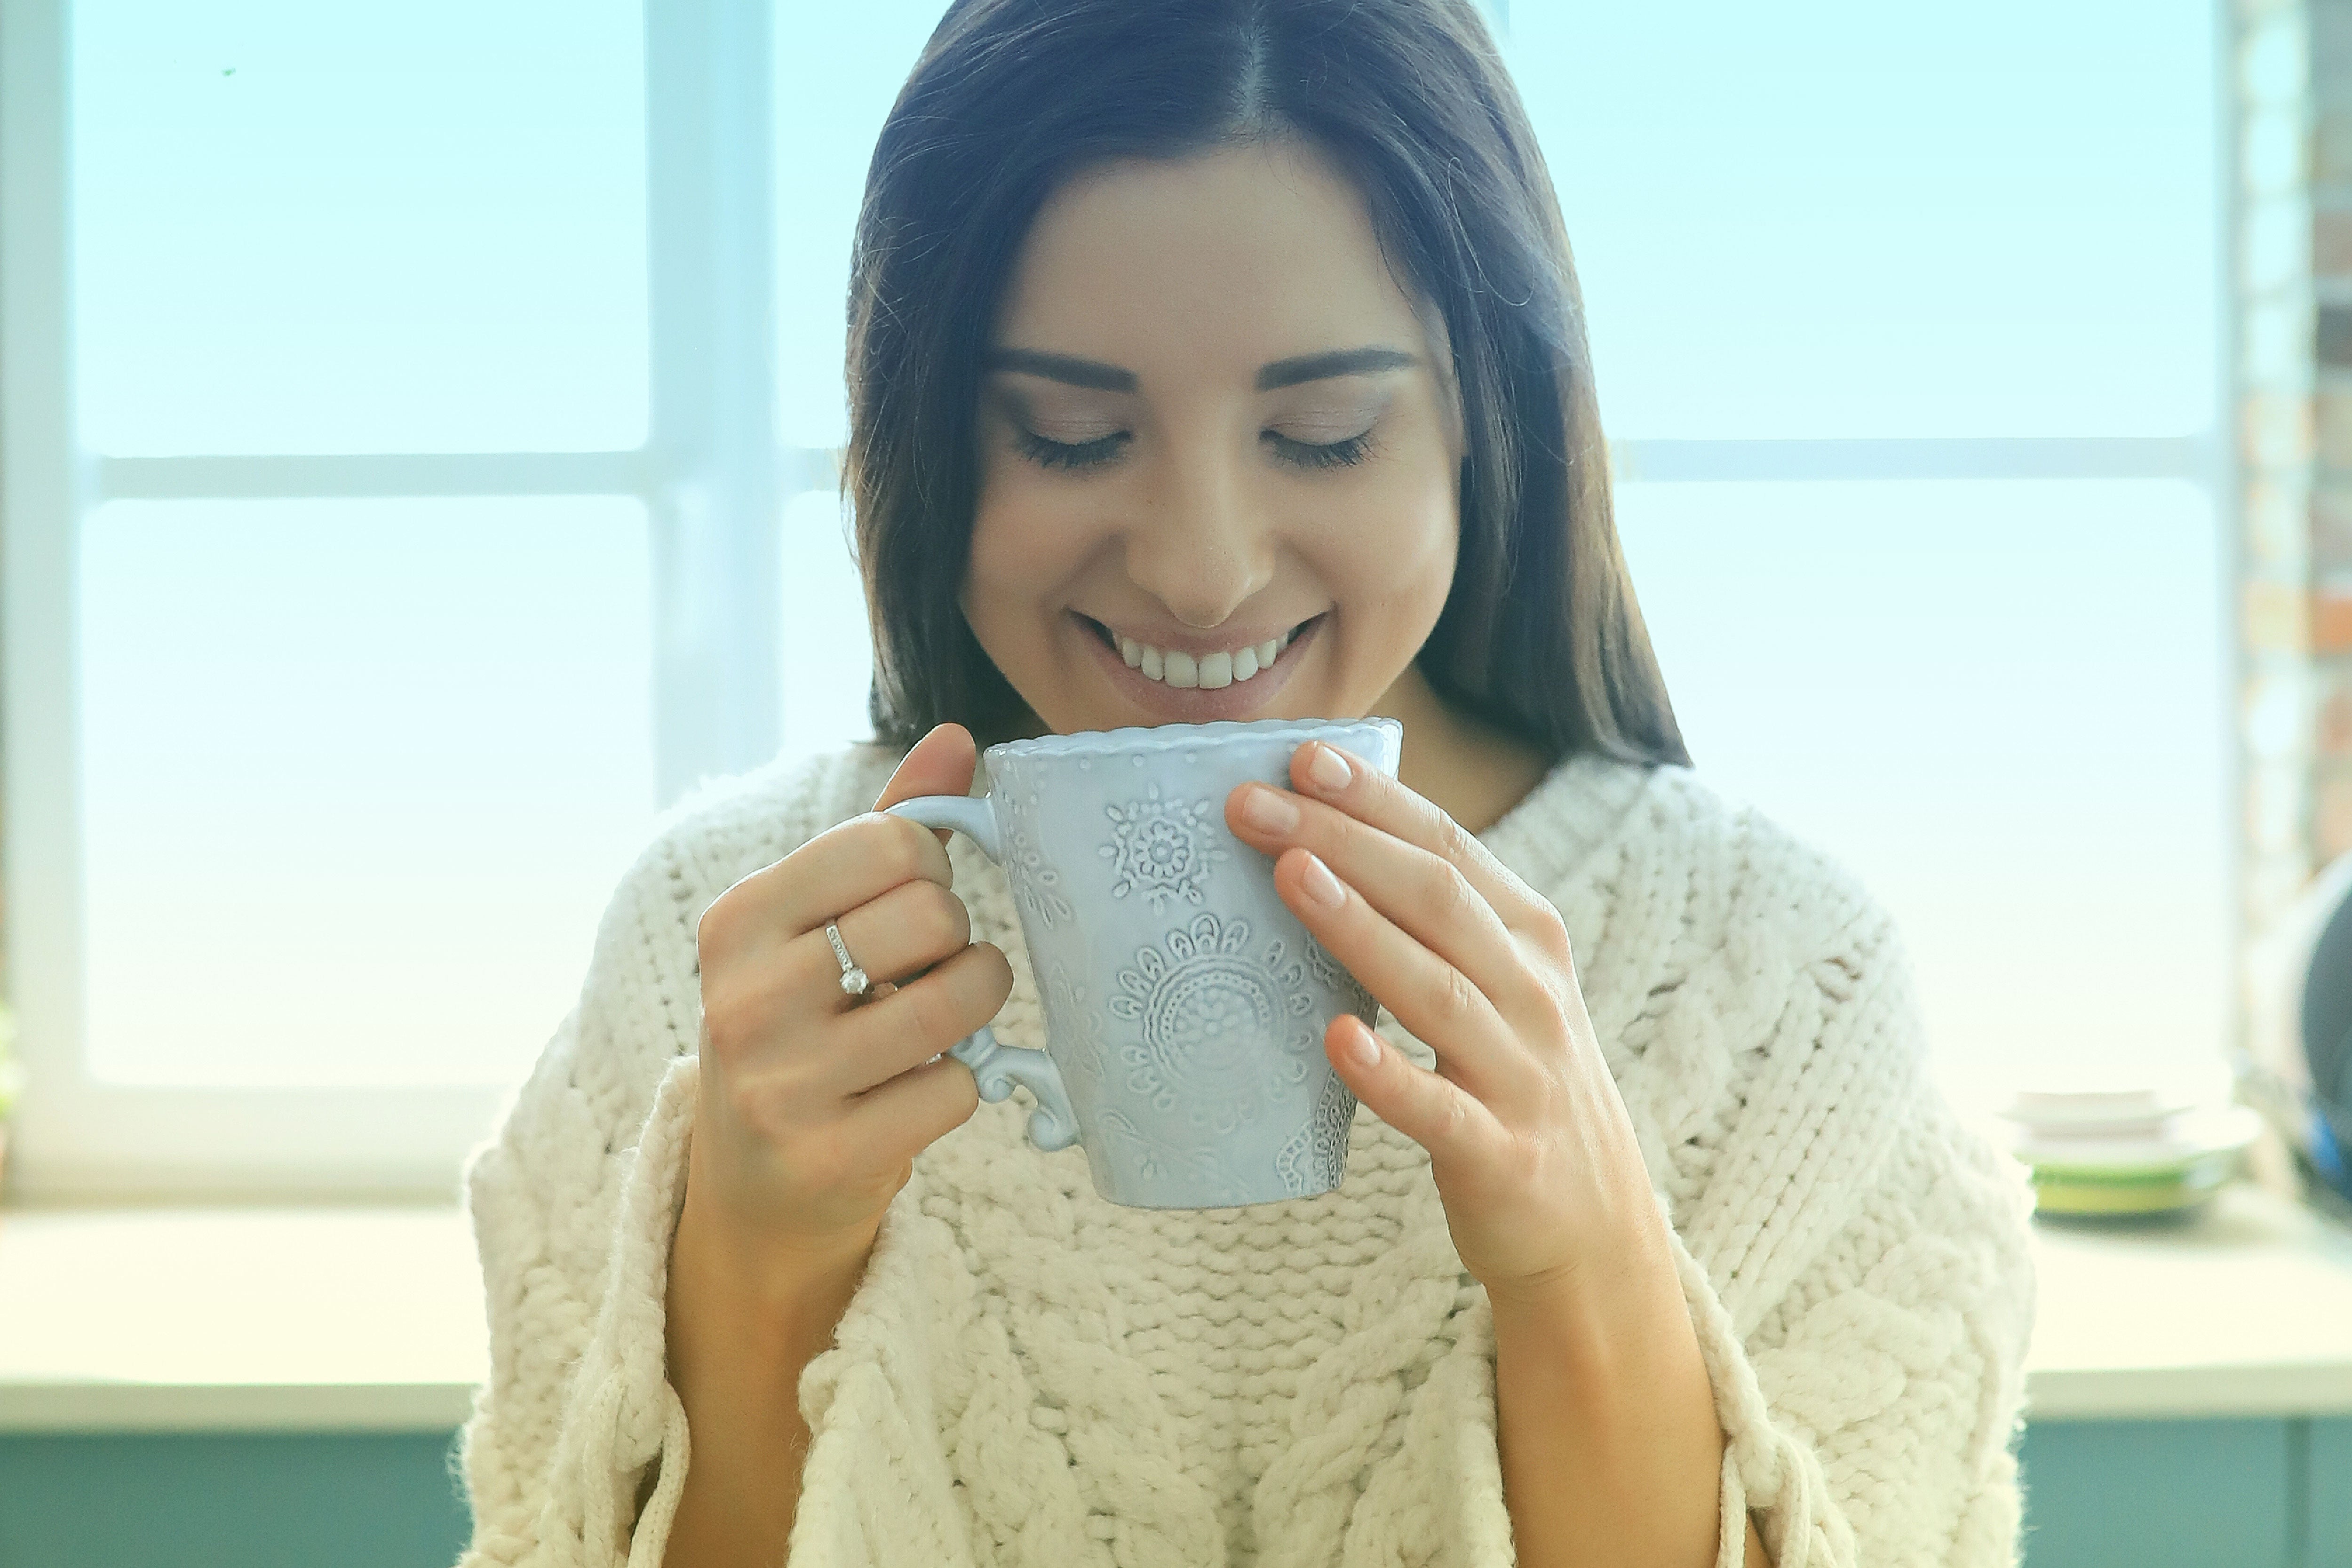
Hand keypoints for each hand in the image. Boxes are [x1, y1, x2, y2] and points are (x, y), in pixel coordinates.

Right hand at [687, 724, 1010, 1265]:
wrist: (755, 1185)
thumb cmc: (804, 1024)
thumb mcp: (819, 923)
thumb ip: (888, 826)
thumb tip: (958, 737)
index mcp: (738, 921)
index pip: (889, 841)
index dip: (929, 869)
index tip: (908, 903)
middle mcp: (747, 998)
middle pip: (933, 916)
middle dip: (955, 939)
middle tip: (925, 969)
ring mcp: (784, 1084)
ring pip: (957, 1002)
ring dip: (975, 1005)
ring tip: (941, 1017)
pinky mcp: (832, 1156)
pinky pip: (959, 1087)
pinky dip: (961, 1084)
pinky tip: (914, 1090)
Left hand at [1224, 743, 1657, 1301]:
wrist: (1597, 1225)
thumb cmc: (1516, 1082)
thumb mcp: (1500, 987)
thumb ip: (1435, 924)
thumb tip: (1324, 845)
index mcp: (1529, 940)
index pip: (1449, 847)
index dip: (1376, 800)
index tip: (1300, 758)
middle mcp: (1533, 995)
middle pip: (1437, 900)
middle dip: (1342, 841)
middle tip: (1251, 804)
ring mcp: (1521, 1077)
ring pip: (1438, 990)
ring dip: (1359, 929)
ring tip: (1288, 876)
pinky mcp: (1501, 1158)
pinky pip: (1439, 1112)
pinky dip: (1388, 1075)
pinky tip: (1335, 1040)